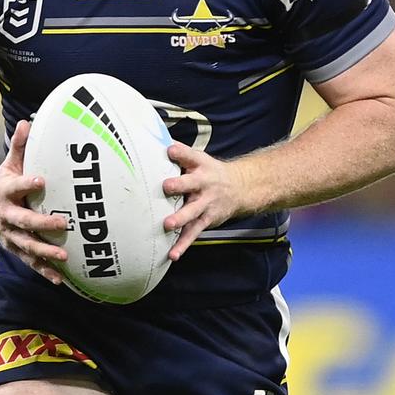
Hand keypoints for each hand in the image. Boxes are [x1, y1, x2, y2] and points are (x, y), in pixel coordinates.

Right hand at [0, 120, 67, 283]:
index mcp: (4, 192)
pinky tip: (60, 279)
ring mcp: (9, 235)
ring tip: (63, 257)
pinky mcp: (15, 248)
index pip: (16, 187)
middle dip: (42, 224)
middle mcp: (6, 216)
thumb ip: (20, 146)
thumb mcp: (8, 164)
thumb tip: (28, 122)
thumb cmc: (2, 184)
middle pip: (24, 221)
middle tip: (63, 223)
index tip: (40, 180)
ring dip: (44, 253)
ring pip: (27, 246)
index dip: (26, 184)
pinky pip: (30, 262)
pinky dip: (43, 271)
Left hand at [162, 143, 244, 260]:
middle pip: (191, 184)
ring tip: (167, 224)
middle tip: (166, 186)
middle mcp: (204, 184)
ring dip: (180, 218)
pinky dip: (183, 244)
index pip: (190, 156)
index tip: (169, 150)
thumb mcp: (198, 158)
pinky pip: (193, 233)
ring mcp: (206, 204)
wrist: (241, 188)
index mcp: (200, 166)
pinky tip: (172, 254)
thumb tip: (154, 139)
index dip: (180, 152)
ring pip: (192, 212)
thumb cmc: (209, 171)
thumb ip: (179, 152)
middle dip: (179, 185)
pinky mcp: (206, 220)